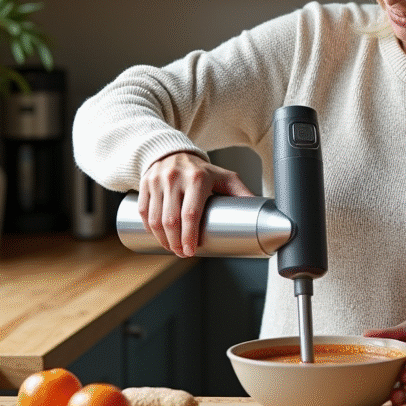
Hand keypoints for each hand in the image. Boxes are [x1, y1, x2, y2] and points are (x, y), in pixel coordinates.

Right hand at [139, 152, 253, 256]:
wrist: (173, 151)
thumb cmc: (202, 170)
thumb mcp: (224, 177)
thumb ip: (241, 193)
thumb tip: (262, 213)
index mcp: (197, 178)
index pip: (190, 213)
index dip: (189, 236)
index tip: (191, 251)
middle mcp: (175, 178)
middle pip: (171, 220)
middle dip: (175, 243)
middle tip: (182, 253)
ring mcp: (157, 180)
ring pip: (154, 219)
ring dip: (162, 239)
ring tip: (172, 248)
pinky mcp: (144, 184)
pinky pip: (143, 212)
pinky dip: (149, 228)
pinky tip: (158, 237)